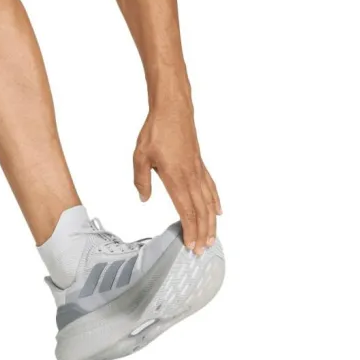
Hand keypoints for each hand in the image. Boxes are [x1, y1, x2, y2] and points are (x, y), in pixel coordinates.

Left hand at [133, 95, 221, 254]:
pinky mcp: (200, 163)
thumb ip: (142, 179)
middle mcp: (191, 177)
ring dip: (212, 222)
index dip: (190, 231)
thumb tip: (144, 198)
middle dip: (203, 233)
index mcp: (176, 178)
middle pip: (201, 212)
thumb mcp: (140, 155)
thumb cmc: (156, 130)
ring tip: (212, 238)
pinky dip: (216, 201)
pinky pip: (211, 187)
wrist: (173, 109)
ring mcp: (198, 170)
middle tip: (202, 251)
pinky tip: (218, 210)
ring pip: (209, 202)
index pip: (186, 211)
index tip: (191, 246)